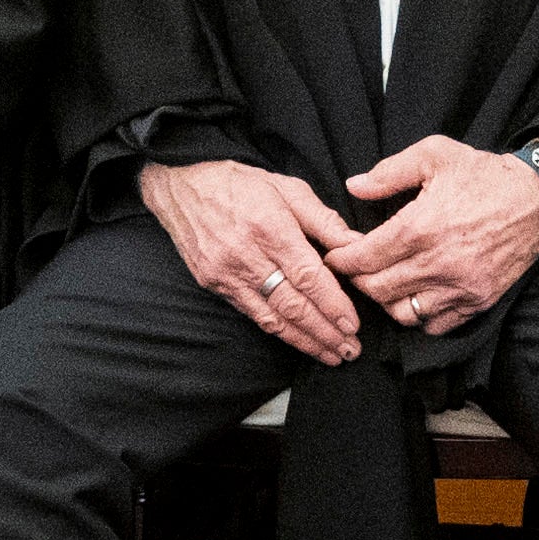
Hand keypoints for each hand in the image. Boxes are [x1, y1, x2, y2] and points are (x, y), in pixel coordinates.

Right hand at [145, 158, 365, 362]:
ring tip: (331, 355)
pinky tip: (298, 341)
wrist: (181, 189)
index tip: (352, 324)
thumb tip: (356, 245)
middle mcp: (247, 255)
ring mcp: (227, 274)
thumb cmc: (240, 184)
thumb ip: (324, 220)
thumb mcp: (287, 188)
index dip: (332, 304)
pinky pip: (252, 314)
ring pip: (273, 318)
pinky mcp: (214, 284)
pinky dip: (279, 331)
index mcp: (270, 228)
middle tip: (350, 350)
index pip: (308, 276)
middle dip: (325, 332)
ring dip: (305, 341)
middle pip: (293, 305)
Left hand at [331, 136, 538, 334]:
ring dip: (386, 301)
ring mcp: (459, 287)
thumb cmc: (484, 175)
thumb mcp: (435, 155)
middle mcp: (437, 264)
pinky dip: (419, 316)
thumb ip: (389, 172)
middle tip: (356, 269)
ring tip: (384, 283)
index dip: (342, 260)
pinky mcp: (477, 301)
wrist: (537, 200)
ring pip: (402, 313)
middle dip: (358, 281)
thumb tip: (353, 186)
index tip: (335, 257)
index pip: (364, 258)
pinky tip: (415, 296)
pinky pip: (435, 325)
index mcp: (420, 227)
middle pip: (377, 289)